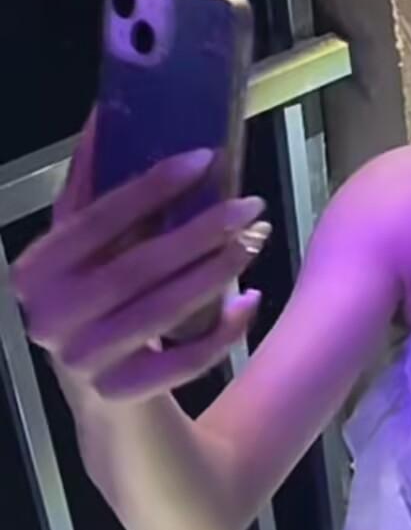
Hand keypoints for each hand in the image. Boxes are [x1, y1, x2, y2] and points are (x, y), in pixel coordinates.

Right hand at [8, 108, 270, 402]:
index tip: (204, 157)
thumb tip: (106, 115)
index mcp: (35, 270)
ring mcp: (81, 362)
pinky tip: (250, 302)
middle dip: (199, 230)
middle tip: (249, 204)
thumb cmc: (104, 313)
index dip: (149, 186)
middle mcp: (47, 317)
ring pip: (160, 310)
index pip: (94, 219)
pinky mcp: (119, 397)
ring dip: (216, 271)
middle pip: (134, 266)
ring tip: (254, 240)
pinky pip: (182, 361)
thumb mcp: (89, 257)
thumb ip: (93, 198)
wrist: (113, 414)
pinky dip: (221, 332)